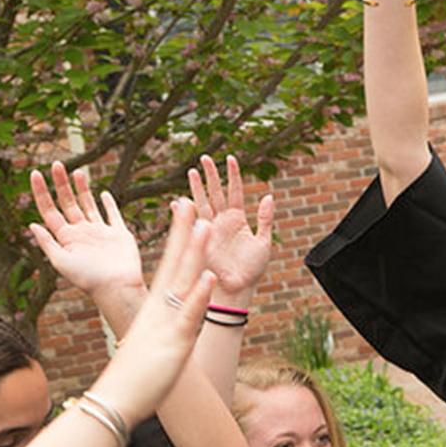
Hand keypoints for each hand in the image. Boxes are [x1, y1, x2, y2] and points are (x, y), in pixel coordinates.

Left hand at [28, 163, 149, 325]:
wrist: (117, 287)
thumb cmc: (88, 279)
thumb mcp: (61, 261)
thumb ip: (47, 242)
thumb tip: (31, 224)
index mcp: (66, 238)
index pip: (49, 210)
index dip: (41, 192)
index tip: (35, 174)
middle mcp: (81, 233)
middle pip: (68, 203)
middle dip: (61, 183)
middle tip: (57, 164)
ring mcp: (100, 232)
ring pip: (88, 205)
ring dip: (82, 189)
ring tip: (77, 172)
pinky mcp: (118, 234)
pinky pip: (112, 215)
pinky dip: (108, 204)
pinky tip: (103, 193)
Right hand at [86, 199, 216, 424]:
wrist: (118, 397)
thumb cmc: (135, 373)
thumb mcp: (149, 341)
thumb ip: (158, 326)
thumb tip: (161, 320)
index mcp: (155, 306)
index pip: (169, 264)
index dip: (178, 238)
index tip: (182, 213)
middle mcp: (159, 308)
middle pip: (174, 263)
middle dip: (184, 232)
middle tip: (191, 201)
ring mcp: (166, 321)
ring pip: (183, 281)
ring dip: (194, 253)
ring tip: (205, 225)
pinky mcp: (175, 341)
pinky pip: (189, 314)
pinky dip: (199, 295)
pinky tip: (209, 276)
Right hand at [188, 154, 274, 302]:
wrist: (237, 288)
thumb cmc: (252, 270)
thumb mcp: (264, 242)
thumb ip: (266, 219)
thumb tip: (269, 196)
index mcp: (238, 219)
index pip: (235, 191)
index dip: (233, 175)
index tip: (231, 158)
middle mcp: (223, 221)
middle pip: (215, 192)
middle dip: (210, 174)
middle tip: (204, 157)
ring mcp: (211, 228)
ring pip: (203, 202)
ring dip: (196, 187)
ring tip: (192, 171)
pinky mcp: (202, 239)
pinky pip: (191, 222)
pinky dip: (183, 213)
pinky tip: (176, 203)